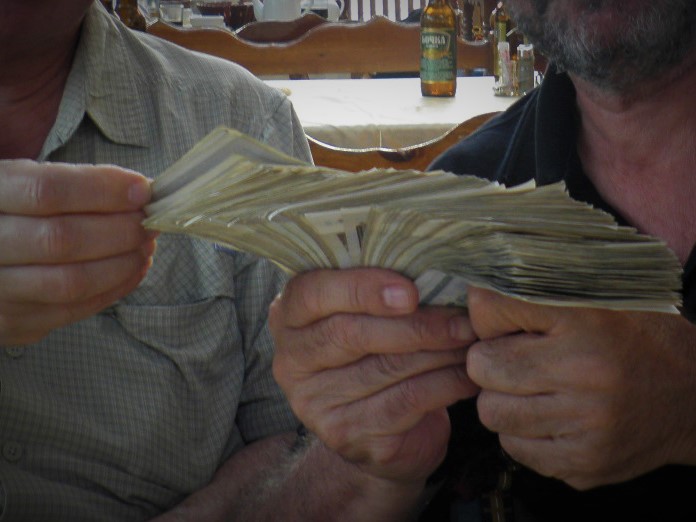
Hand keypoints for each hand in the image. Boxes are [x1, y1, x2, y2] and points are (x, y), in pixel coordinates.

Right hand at [0, 160, 155, 344]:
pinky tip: (134, 269)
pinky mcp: (11, 324)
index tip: (143, 190)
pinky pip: (73, 311)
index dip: (102, 190)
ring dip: (123, 263)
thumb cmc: (12, 214)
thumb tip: (140, 191)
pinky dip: (114, 289)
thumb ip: (73, 183)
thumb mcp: (24, 183)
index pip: (46, 191)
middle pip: (62, 240)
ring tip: (146, 246)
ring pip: (71, 282)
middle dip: (120, 231)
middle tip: (150, 222)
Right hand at [270, 268, 478, 485]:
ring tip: (470, 339)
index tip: (411, 292)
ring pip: (384, 368)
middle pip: (349, 334)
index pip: (312, 294)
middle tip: (461, 320)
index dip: (362, 289)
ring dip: (438, 352)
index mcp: (289, 316)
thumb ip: (379, 289)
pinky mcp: (345, 434)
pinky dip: (444, 384)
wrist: (380, 427)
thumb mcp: (364, 312)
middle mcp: (291, 361)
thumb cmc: (375, 350)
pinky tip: (467, 374)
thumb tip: (432, 266)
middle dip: (414, 325)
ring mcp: (314, 402)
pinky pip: (403, 402)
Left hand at [466, 287, 695, 489]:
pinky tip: (550, 416)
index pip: (489, 310)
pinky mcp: (585, 464)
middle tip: (515, 358)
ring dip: (503, 399)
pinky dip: (523, 433)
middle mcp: (585, 373)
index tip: (504, 321)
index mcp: (585, 320)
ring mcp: (585, 425)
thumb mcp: (597, 295)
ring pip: (492, 413)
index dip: (488, 315)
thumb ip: (537, 289)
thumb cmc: (638, 337)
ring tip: (533, 388)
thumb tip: (475, 293)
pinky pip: (515, 449)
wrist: (695, 397)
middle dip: (490, 361)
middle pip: (482, 367)